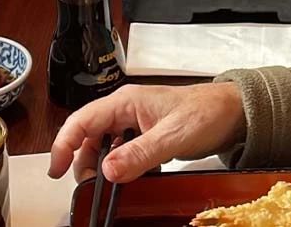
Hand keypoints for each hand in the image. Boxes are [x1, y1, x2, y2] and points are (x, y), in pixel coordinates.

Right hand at [48, 83, 245, 184]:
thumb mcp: (173, 135)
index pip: (81, 121)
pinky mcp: (144, 137)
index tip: (56, 172)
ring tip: (115, 183)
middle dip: (84, 164)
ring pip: (102, 148)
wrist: (234, 112)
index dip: (63, 145)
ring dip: (102, 169)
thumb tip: (106, 171)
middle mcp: (125, 111)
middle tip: (94, 187)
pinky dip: (120, 169)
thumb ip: (140, 153)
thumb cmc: (207, 112)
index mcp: (126, 102)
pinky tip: (134, 177)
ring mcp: (134, 124)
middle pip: (86, 138)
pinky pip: (120, 154)